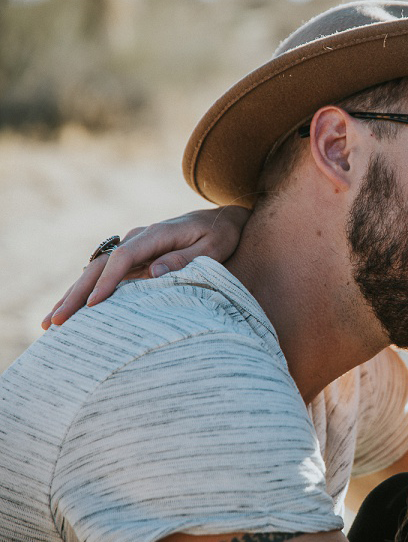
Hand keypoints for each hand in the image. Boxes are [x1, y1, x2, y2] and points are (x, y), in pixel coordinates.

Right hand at [41, 206, 250, 329]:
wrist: (223, 218)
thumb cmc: (221, 234)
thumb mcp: (213, 246)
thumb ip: (185, 259)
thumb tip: (155, 273)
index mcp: (158, 234)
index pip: (125, 257)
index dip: (108, 281)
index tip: (94, 305)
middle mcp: (140, 238)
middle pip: (101, 265)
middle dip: (77, 294)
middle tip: (56, 322)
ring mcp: (135, 246)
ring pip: (96, 270)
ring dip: (73, 295)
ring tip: (50, 323)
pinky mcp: (135, 257)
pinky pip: (105, 274)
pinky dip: (87, 292)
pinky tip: (71, 310)